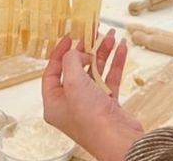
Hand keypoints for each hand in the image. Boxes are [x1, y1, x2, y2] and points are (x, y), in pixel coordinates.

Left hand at [42, 31, 142, 160]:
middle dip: (86, 50)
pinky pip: (110, 78)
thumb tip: (76, 52)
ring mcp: (90, 104)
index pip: (52, 72)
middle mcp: (71, 103)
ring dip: (103, 53)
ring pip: (95, 72)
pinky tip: (121, 49)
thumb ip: (72, 61)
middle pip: (76, 69)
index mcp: (54, 103)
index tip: (69, 36)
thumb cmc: (91, 119)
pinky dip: (115, 63)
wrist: (116, 138)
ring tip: (111, 37)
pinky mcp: (108, 104)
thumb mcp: (74, 82)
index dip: (59, 52)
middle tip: (93, 33)